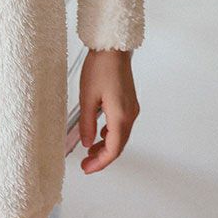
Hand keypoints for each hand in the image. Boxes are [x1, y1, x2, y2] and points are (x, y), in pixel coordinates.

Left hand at [78, 48, 140, 173]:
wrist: (113, 48)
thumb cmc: (100, 68)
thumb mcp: (87, 97)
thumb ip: (87, 123)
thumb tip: (87, 144)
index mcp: (120, 116)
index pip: (113, 150)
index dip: (100, 163)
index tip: (86, 168)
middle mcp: (130, 115)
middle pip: (119, 145)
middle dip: (103, 157)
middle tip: (86, 165)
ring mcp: (131, 108)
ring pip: (121, 136)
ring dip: (107, 146)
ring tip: (90, 152)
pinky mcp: (129, 102)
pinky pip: (122, 125)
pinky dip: (111, 134)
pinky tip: (100, 133)